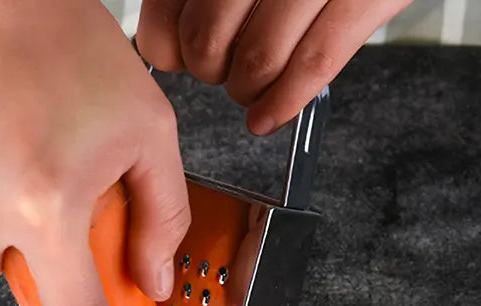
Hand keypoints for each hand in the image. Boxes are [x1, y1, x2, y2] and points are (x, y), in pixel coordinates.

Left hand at [136, 0, 412, 134]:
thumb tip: (165, 47)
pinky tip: (267, 119)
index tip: (177, 57)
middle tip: (226, 71)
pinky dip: (284, 103)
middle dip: (212, 73)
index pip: (167, 9)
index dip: (166, 48)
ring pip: (258, 59)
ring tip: (253, 90)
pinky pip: (315, 64)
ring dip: (247, 92)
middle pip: (207, 42)